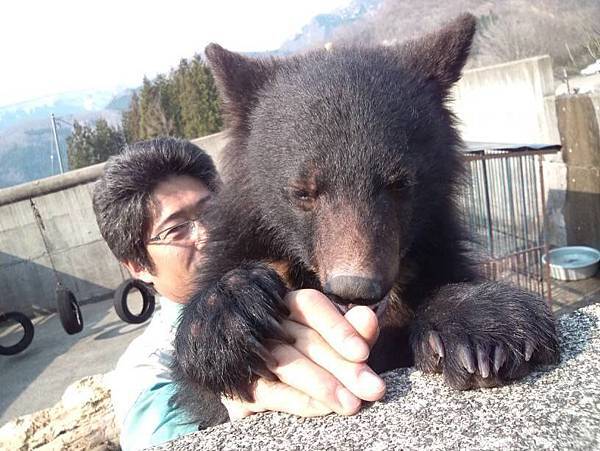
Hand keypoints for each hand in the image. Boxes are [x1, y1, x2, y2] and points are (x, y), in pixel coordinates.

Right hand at [221, 289, 384, 419]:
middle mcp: (264, 322)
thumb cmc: (314, 362)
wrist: (269, 394)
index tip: (364, 352)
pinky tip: (324, 408)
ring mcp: (248, 353)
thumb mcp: (338, 346)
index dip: (338, 327)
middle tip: (374, 389)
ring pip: (286, 362)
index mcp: (287, 304)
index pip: (310, 305)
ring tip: (353, 403)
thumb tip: (368, 318)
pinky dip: (300, 400)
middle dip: (343, 366)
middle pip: (305, 339)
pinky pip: (270, 391)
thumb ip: (354, 332)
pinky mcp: (240, 386)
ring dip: (323, 385)